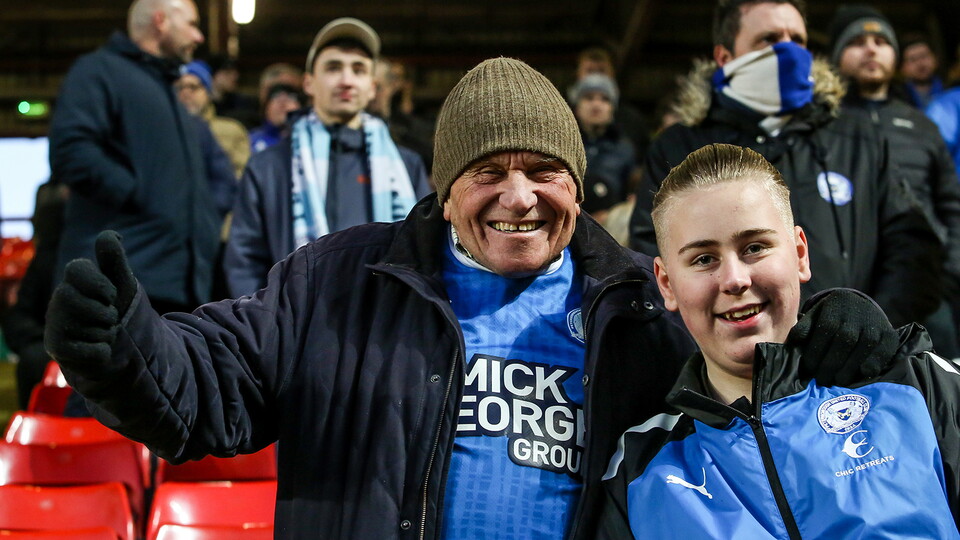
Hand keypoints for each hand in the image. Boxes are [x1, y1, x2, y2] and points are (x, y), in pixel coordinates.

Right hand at [44, 231, 137, 365]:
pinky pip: (87, 351)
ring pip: (86, 328)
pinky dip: (102, 351)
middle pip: (73, 299)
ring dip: (107, 333)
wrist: (120, 345)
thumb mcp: (122, 283)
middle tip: (111, 318)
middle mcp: (59, 298)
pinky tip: (100, 349)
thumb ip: (115, 260)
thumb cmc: (118, 308)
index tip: (112, 295)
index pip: (77, 268)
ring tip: (104, 333)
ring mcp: (54, 323)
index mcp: (75, 280)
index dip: (99, 283)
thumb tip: (111, 234)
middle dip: (104, 312)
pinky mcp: (56, 347)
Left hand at [786, 289, 898, 385]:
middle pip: (843, 342)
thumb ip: (803, 329)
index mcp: (835, 309)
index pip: (824, 332)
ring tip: (838, 381)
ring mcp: (875, 324)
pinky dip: (872, 365)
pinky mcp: (889, 335)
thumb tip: (792, 345)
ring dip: (849, 368)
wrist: (859, 305)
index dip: (816, 353)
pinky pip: (882, 353)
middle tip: (822, 381)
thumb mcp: (814, 316)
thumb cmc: (831, 316)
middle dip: (831, 364)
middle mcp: (856, 315)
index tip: (809, 370)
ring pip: (862, 348)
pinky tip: (861, 374)